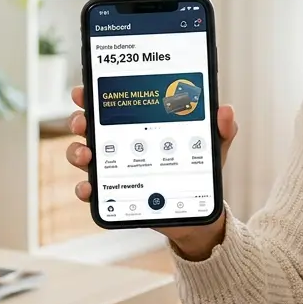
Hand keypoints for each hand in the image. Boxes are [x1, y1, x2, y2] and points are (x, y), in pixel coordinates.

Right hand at [65, 85, 237, 254]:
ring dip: (77, 151)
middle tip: (84, 121)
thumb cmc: (199, 170)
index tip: (85, 91)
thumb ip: (222, 128)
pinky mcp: (115, 194)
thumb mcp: (213, 147)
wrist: (199, 212)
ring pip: (83, 155)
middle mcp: (121, 144)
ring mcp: (114, 169)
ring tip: (87, 154)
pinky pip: (93, 190)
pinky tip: (88, 186)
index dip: (93, 95)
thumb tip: (225, 110)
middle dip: (80, 119)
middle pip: (89, 126)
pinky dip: (85, 188)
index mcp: (140, 124)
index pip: (112, 104)